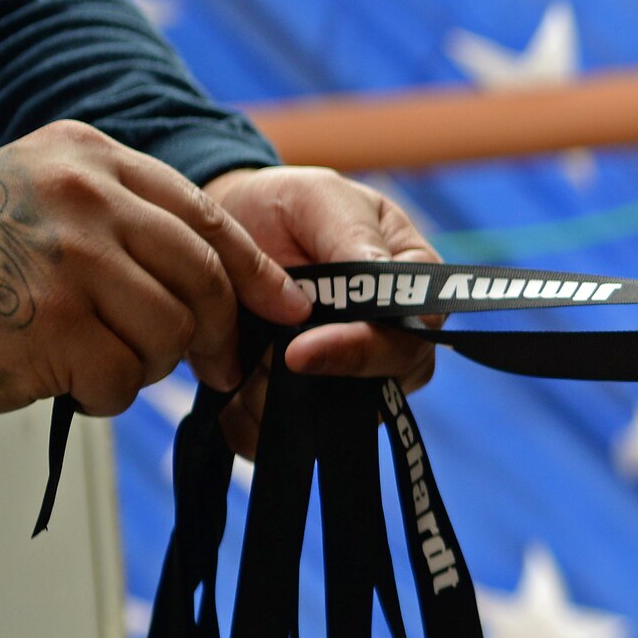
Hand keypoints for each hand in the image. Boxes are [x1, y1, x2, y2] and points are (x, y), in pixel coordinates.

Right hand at [0, 119, 309, 416]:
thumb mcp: (38, 197)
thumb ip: (122, 214)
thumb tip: (227, 271)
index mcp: (86, 155)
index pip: (206, 216)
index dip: (255, 271)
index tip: (284, 306)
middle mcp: (84, 194)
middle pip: (204, 277)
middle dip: (217, 333)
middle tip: (215, 367)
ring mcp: (71, 255)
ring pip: (171, 332)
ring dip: (145, 365)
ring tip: (95, 359)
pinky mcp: (55, 321)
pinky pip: (123, 378)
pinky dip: (103, 394)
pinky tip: (64, 379)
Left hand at [200, 167, 442, 457]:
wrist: (224, 230)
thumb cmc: (283, 207)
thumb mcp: (318, 199)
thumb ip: (351, 237)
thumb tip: (380, 282)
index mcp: (411, 289)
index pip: (413, 336)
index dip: (364, 351)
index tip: (301, 350)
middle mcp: (390, 342)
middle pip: (384, 390)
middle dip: (316, 384)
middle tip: (261, 362)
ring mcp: (352, 379)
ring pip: (337, 422)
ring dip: (282, 407)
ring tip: (238, 371)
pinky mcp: (308, 406)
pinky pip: (294, 438)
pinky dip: (256, 427)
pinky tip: (228, 398)